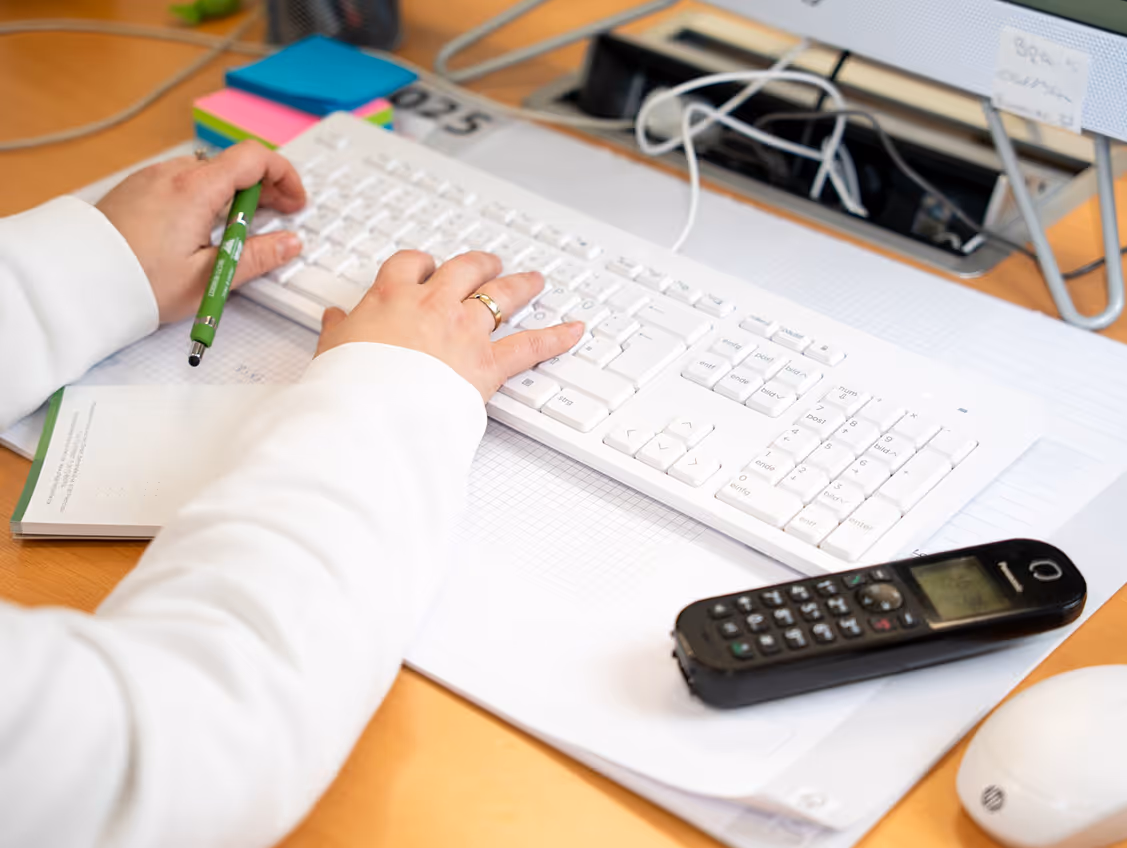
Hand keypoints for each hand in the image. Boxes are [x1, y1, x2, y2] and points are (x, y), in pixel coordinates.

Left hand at [96, 141, 306, 322]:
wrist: (77, 284)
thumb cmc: (138, 283)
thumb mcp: (209, 277)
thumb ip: (256, 256)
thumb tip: (289, 243)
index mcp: (196, 189)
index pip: (255, 158)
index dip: (284, 176)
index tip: (295, 202)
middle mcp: (173, 174)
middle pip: (233, 165)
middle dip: (263, 189)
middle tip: (278, 219)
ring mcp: (152, 178)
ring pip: (208, 174)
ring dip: (234, 194)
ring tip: (239, 230)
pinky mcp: (137, 189)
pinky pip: (183, 183)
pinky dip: (206, 197)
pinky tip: (205, 228)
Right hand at [315, 250, 583, 401]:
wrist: (371, 410)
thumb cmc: (349, 382)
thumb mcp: (332, 349)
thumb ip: (339, 330)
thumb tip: (334, 320)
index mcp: (391, 296)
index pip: (410, 264)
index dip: (422, 263)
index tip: (425, 266)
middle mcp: (433, 305)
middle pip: (464, 270)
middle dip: (480, 264)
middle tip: (489, 264)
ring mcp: (465, 330)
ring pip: (502, 295)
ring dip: (522, 285)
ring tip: (534, 281)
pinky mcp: (487, 362)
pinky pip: (531, 345)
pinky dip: (556, 337)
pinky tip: (575, 330)